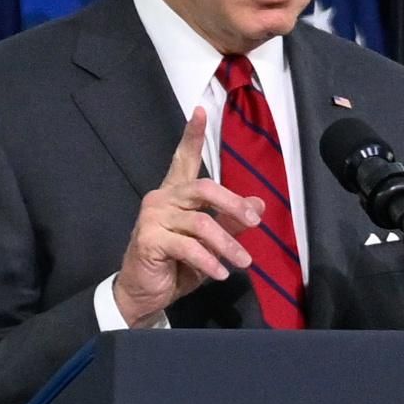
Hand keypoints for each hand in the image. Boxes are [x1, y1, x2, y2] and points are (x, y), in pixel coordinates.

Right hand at [112, 105, 266, 326]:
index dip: (191, 135)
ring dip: (227, 244)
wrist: (144, 293)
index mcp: (175, 193)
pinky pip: (188, 246)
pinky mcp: (149, 239)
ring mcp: (153, 217)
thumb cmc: (176, 265)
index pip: (183, 158)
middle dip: (234, 204)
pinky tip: (220, 273)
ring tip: (243, 262)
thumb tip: (259, 203)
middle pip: (204, 188)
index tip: (200, 110)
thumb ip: (231, 222)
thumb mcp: (210, 243)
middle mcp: (162, 198)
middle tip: (256, 222)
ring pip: (201, 222)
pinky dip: (209, 261)